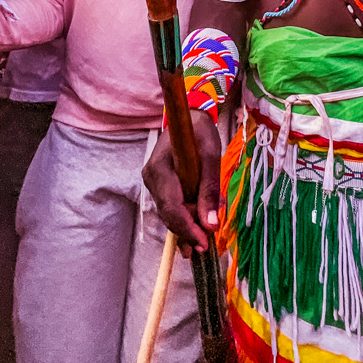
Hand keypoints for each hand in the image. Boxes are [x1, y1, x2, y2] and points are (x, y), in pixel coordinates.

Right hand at [142, 111, 222, 254]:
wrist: (188, 116)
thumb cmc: (200, 131)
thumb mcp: (211, 155)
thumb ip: (210, 189)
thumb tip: (211, 224)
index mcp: (160, 167)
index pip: (171, 206)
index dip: (187, 228)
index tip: (204, 242)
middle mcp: (151, 177)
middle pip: (168, 214)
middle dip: (187, 232)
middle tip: (208, 245)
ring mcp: (153, 182)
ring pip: (169, 213)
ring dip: (187, 226)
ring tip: (205, 238)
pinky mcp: (159, 185)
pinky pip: (171, 206)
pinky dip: (184, 217)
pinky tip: (197, 227)